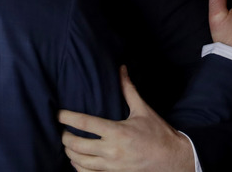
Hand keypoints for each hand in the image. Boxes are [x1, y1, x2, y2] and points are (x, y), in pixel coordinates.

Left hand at [59, 66, 194, 171]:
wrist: (173, 160)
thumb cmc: (158, 134)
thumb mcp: (143, 110)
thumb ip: (128, 90)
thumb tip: (121, 69)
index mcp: (117, 132)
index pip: (84, 123)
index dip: (67, 117)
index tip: (58, 113)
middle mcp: (111, 151)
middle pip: (76, 145)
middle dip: (64, 136)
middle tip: (62, 130)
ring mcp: (111, 167)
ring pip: (79, 162)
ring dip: (69, 153)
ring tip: (68, 144)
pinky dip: (78, 168)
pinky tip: (77, 160)